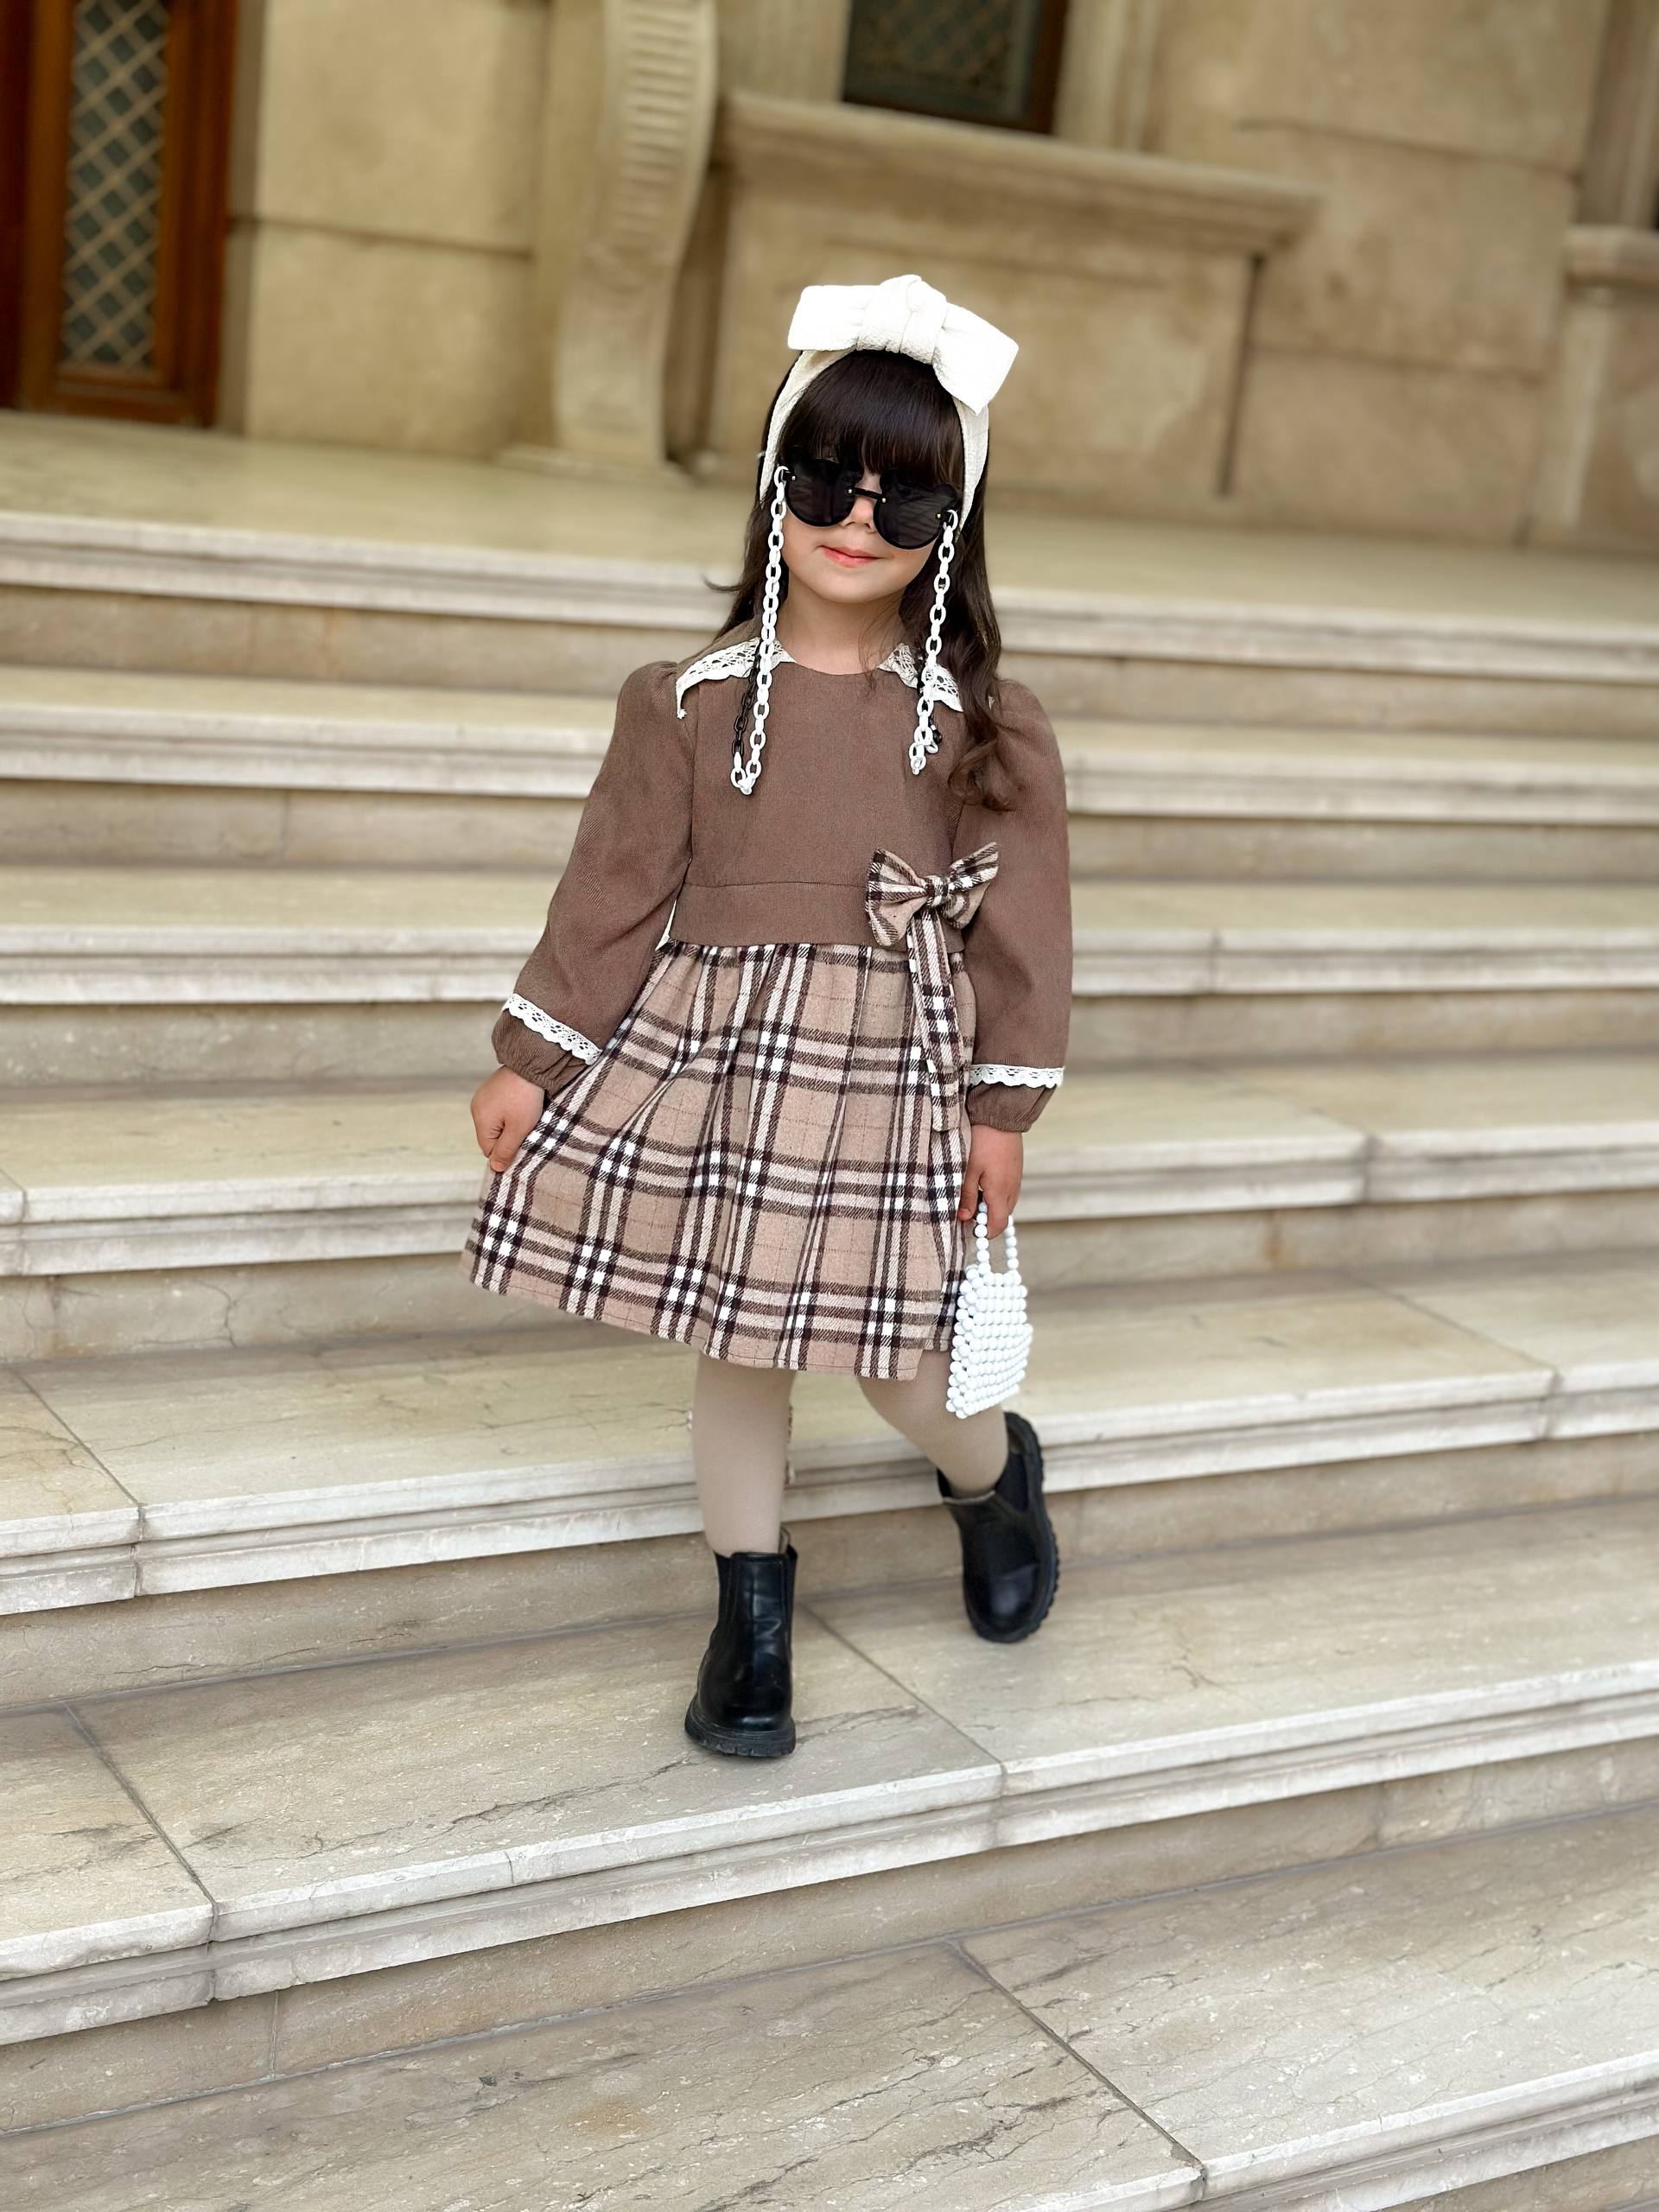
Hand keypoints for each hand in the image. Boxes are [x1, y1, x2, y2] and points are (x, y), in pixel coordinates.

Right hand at [470, 1065, 546, 1170]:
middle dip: (508, 1137)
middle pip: (491, 1137)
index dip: (506, 1151)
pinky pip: (497, 1110)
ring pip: (495, 1124)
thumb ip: (506, 1150)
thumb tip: (495, 1168)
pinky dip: (509, 1112)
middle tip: (526, 1128)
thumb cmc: (525, 1098)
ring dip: (509, 1125)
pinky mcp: (491, 1090)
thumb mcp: (519, 1129)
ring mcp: (482, 1098)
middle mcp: (476, 1109)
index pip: (489, 1150)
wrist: (530, 1065)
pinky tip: (520, 1105)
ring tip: (524, 1115)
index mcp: (480, 1120)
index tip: (523, 1143)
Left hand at [957, 1124, 1021, 1238]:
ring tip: (974, 1193)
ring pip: (1005, 1205)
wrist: (1000, 1118)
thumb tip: (965, 1218)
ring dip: (990, 1207)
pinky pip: (1008, 1192)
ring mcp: (1016, 1181)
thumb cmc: (982, 1142)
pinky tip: (983, 1182)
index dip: (984, 1232)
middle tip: (967, 1209)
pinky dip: (996, 1195)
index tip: (969, 1228)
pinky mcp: (1016, 1172)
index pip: (997, 1225)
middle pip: (1002, 1217)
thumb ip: (967, 1196)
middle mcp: (1012, 1190)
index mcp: (1000, 1192)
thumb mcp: (968, 1170)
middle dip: (985, 1219)